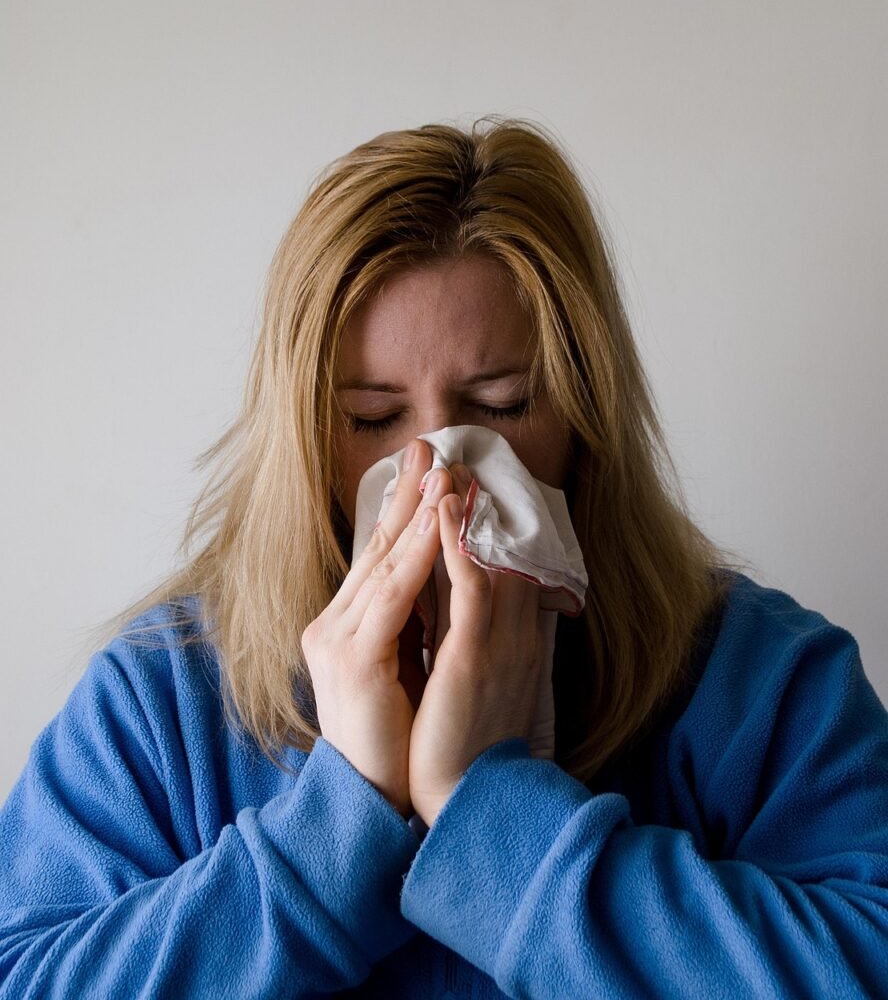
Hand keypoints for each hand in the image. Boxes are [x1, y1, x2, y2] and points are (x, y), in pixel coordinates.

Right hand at [301, 438, 447, 817]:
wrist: (375, 798)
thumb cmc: (397, 736)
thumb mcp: (402, 667)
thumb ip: (411, 623)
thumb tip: (442, 582)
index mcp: (345, 626)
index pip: (376, 558)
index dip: (401, 512)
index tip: (426, 471)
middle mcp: (332, 625)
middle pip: (374, 548)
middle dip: (406, 496)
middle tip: (430, 448)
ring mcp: (337, 639)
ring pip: (382, 564)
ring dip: (416, 515)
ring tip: (442, 473)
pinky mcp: (353, 658)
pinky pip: (391, 597)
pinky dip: (416, 556)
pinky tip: (437, 525)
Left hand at [408, 464, 549, 825]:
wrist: (460, 794)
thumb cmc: (460, 736)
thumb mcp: (470, 674)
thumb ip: (467, 632)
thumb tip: (453, 599)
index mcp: (507, 633)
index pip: (496, 562)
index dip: (480, 520)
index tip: (462, 482)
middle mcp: (511, 628)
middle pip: (493, 548)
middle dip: (471, 500)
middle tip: (454, 453)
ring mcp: (496, 639)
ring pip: (484, 557)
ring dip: (465, 508)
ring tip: (446, 463)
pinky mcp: (475, 654)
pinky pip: (469, 587)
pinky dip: (459, 545)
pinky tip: (447, 509)